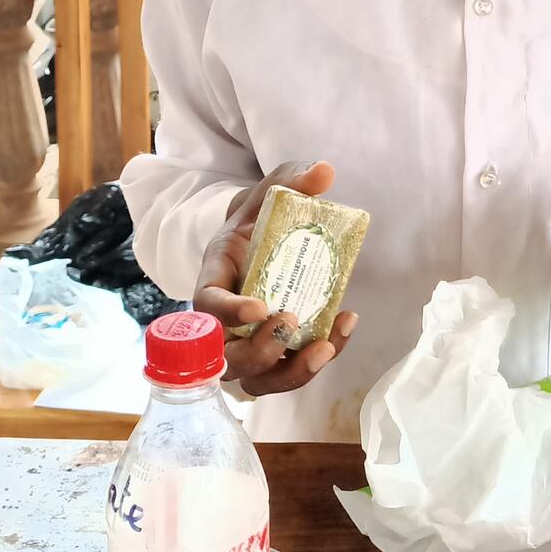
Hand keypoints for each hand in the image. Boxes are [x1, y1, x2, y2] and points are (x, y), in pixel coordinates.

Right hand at [191, 160, 358, 396]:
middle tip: (290, 323)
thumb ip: (292, 178)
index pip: (206, 305)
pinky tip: (344, 328)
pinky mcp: (275, 355)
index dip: (227, 313)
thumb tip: (325, 171)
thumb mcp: (269, 192)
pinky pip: (288, 373)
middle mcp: (224, 320)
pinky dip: (316, 362)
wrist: (261, 240)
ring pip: (255, 379)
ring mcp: (247, 343)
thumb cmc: (259, 219)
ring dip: (290, 373)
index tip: (258, 307)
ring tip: (325, 348)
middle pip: (227, 356)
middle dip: (258, 350)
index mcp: (214, 276)